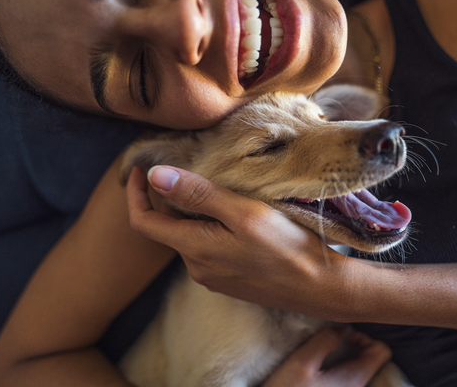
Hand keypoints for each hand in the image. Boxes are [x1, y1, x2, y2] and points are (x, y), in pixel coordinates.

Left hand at [126, 166, 353, 319]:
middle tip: (189, 168)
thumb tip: (155, 175)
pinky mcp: (230, 281)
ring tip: (218, 188)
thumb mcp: (243, 213)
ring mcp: (213, 277)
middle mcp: (196, 268)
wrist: (320, 288)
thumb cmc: (287, 247)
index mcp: (193, 249)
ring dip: (195, 213)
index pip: (143, 222)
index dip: (135, 193)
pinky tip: (235, 215)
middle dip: (170, 198)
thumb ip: (199, 194)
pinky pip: (208, 249)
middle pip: (168, 227)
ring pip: (190, 237)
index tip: (140, 169)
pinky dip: (211, 228)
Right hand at [263, 328, 391, 386]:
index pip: (382, 351)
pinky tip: (317, 369)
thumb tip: (341, 327)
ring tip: (322, 353)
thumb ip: (324, 341)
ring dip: (343, 357)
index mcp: (355, 380)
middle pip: (371, 360)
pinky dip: (337, 369)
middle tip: (329, 341)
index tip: (341, 336)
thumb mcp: (301, 363)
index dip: (364, 337)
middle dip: (353, 345)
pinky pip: (345, 379)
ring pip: (357, 369)